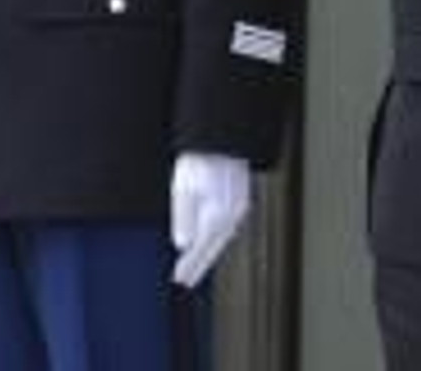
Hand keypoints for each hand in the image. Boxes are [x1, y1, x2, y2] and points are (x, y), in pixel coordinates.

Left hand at [170, 151, 251, 287]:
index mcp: (217, 215)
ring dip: (210, 251)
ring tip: (198, 264)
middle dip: (200, 264)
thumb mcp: (183, 187)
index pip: (200, 249)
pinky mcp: (241, 199)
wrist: (222, 140)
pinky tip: (212, 239)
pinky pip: (229, 226)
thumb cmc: (201, 159)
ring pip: (223, 237)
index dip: (190, 265)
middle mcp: (232, 215)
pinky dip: (218, 238)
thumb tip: (183, 243)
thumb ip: (183, 218)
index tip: (179, 278)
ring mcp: (239, 207)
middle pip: (214, 247)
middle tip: (187, 280)